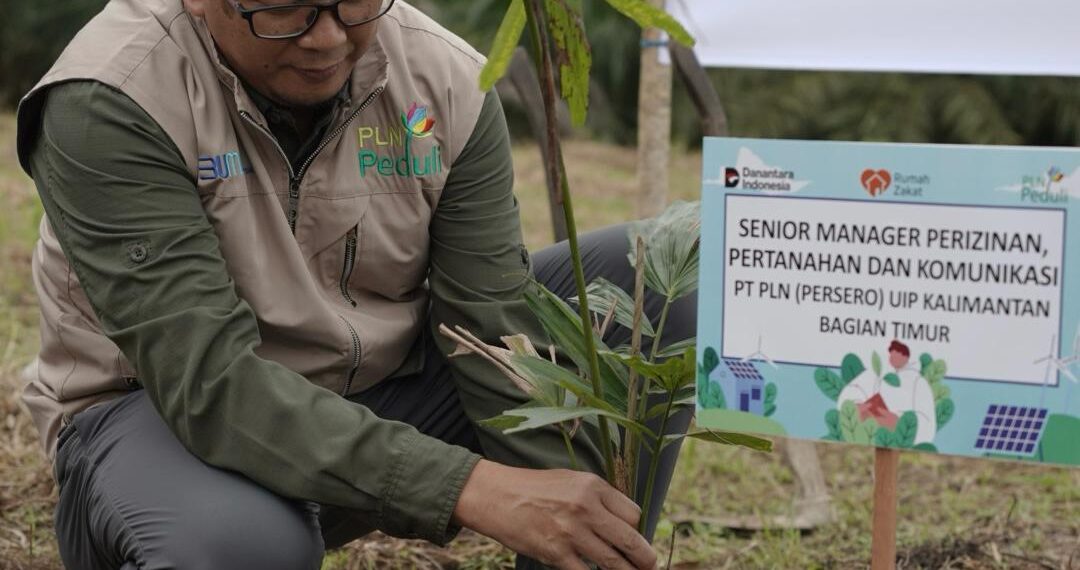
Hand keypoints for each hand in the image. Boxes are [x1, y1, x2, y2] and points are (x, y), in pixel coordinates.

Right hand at [452, 459, 657, 569]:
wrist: (495, 496)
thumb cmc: (533, 488)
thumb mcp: (570, 480)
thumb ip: (596, 498)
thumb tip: (621, 521)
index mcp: (593, 486)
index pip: (633, 513)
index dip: (638, 529)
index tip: (635, 538)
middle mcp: (586, 507)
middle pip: (630, 539)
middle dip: (645, 557)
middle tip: (651, 566)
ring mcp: (571, 532)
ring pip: (612, 562)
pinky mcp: (555, 553)